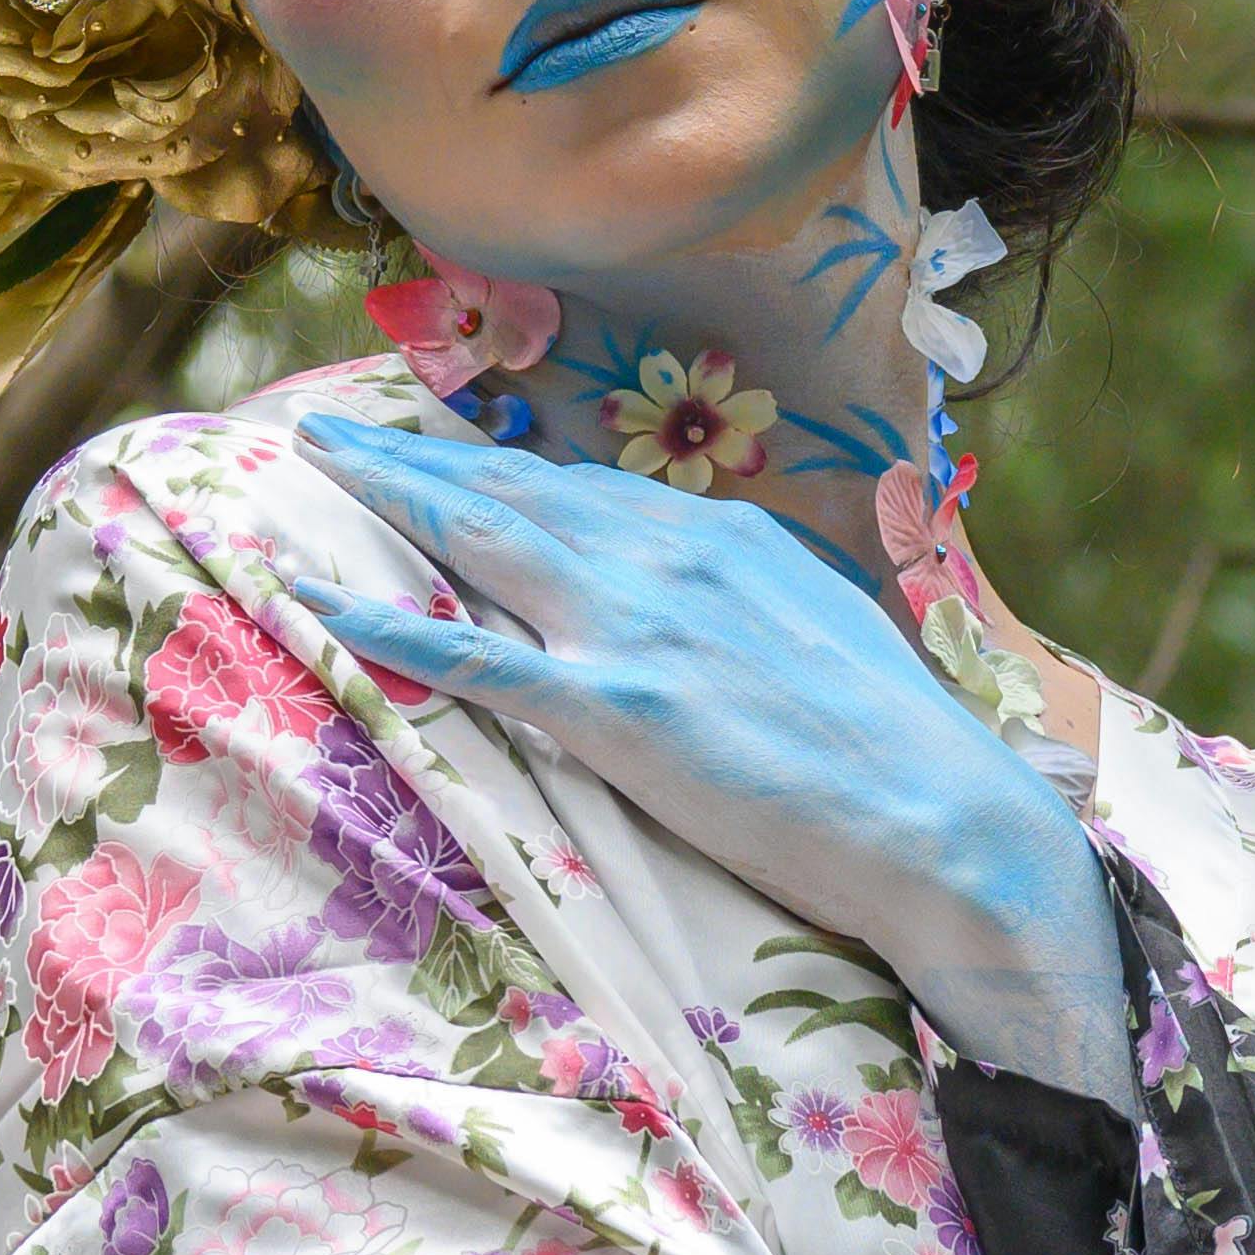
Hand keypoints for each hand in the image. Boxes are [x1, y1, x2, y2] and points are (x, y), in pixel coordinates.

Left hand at [293, 411, 1133, 1103]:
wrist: (946, 826)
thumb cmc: (894, 756)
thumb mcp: (818, 639)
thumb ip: (744, 607)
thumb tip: (705, 614)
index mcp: (725, 537)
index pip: (580, 486)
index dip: (493, 465)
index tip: (431, 449)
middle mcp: (671, 555)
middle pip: (512, 486)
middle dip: (411, 453)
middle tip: (329, 428)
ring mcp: (638, 625)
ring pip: (477, 536)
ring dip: (383, 493)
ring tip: (308, 464)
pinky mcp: (614, 707)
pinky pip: (466, 652)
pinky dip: (378, 615)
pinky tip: (308, 590)